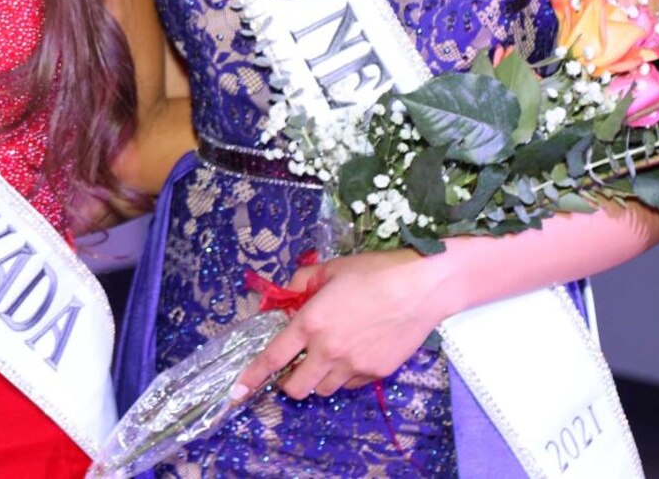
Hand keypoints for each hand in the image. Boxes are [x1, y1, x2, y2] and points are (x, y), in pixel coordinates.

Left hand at [232, 249, 446, 401]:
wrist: (421, 287)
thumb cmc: (374, 272)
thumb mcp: (330, 268)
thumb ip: (302, 281)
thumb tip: (287, 293)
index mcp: (311, 323)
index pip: (274, 357)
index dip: (252, 376)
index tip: (237, 391)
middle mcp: (328, 350)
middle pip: (296, 387)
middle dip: (289, 382)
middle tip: (295, 367)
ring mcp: (354, 366)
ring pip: (324, 389)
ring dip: (318, 378)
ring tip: (329, 356)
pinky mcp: (376, 373)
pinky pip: (351, 384)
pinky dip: (345, 376)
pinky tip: (355, 354)